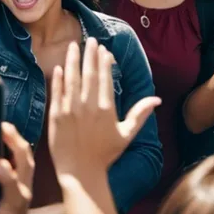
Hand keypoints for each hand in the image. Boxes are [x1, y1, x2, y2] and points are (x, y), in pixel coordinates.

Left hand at [48, 39, 159, 181]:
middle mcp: (88, 105)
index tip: (104, 49)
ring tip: (74, 45)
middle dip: (90, 54)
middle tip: (91, 39)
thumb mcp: (126, 135)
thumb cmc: (105, 155)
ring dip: (73, 59)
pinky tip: (59, 67)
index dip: (104, 61)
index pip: (105, 78)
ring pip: (71, 78)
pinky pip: (57, 92)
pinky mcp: (56, 115)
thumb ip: (140, 114)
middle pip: (89, 73)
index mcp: (106, 108)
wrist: (81, 173)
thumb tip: (157, 99)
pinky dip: (58, 78)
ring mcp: (71, 109)